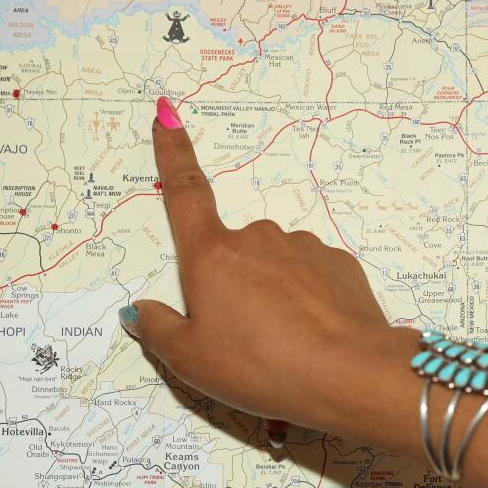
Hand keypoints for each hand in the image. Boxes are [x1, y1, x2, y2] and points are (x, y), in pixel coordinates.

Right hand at [119, 98, 417, 438]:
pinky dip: (307, 303)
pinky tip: (313, 338)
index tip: (166, 114)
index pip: (184, 192)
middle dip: (233, 289)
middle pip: (232, 256)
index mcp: (211, 255)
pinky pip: (311, 279)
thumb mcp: (192, 361)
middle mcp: (256, 238)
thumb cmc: (261, 366)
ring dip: (273, 298)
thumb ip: (159, 330)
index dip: (171, 152)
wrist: (348, 372)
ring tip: (282, 347)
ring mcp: (302, 247)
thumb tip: (138, 311)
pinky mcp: (338, 263)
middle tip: (245, 342)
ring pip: (274, 269)